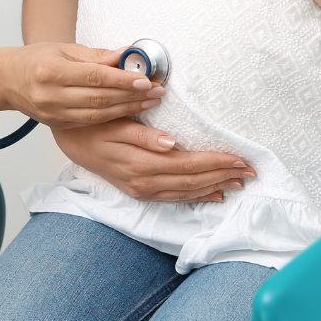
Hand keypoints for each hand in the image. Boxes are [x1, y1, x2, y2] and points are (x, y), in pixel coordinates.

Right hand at [0, 45, 164, 128]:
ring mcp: (53, 113)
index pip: (93, 77)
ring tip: (150, 102)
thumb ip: (96, 55)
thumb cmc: (35, 59)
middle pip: (99, 98)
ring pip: (98, 114)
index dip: (121, 80)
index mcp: (50, 71)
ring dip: (127, 109)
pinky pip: (90, 122)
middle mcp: (51, 95)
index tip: (146, 80)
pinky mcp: (58, 125)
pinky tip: (130, 111)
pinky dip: (113, 118)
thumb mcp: (63, 49)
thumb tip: (127, 55)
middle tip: (157, 92)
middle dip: (131, 96)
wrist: (6, 81)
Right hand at [53, 118, 256, 202]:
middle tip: (250, 170)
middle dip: (223, 175)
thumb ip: (143, 134)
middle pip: (192, 180)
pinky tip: (214, 195)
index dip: (216, 161)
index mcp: (139, 161)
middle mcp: (142, 181)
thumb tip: (172, 142)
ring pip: (186, 192)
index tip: (241, 156)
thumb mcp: (115, 122)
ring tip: (239, 182)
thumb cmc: (95, 124)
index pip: (188, 163)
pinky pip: (174, 198)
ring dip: (215, 187)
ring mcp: (141, 189)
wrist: (71, 139)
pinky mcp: (139, 192)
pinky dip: (197, 197)